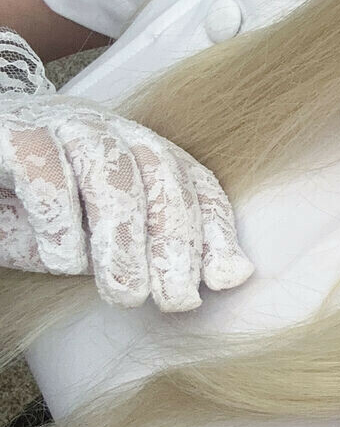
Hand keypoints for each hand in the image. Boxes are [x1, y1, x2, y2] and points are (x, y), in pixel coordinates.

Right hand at [0, 95, 254, 311]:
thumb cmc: (27, 209)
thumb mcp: (92, 238)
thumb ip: (152, 251)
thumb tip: (231, 276)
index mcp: (136, 151)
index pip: (192, 180)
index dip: (214, 227)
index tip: (224, 279)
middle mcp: (107, 131)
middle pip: (160, 175)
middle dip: (175, 243)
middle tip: (174, 300)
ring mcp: (60, 126)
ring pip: (111, 173)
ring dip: (124, 241)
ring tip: (123, 293)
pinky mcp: (13, 133)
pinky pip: (46, 171)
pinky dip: (60, 223)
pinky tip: (61, 260)